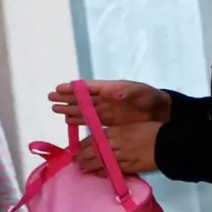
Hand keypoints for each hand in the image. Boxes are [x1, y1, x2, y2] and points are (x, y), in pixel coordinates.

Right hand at [50, 79, 170, 127]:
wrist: (161, 113)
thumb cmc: (151, 99)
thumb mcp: (141, 93)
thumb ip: (128, 92)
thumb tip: (114, 93)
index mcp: (110, 89)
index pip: (88, 88)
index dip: (73, 89)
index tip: (59, 88)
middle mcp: (105, 99)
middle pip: (82, 98)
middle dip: (66, 98)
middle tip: (50, 98)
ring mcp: (106, 111)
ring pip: (83, 110)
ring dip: (69, 110)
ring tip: (55, 109)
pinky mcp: (109, 122)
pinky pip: (90, 121)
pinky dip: (79, 121)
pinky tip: (68, 121)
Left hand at [76, 122, 161, 176]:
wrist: (165, 142)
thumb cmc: (151, 131)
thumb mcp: (132, 126)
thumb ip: (118, 133)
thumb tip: (107, 139)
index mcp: (115, 131)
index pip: (94, 138)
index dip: (85, 144)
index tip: (78, 148)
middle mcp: (114, 143)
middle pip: (93, 150)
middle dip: (83, 156)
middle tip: (76, 160)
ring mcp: (119, 156)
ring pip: (99, 161)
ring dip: (89, 165)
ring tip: (82, 168)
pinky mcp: (127, 167)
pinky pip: (111, 170)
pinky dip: (103, 172)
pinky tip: (97, 174)